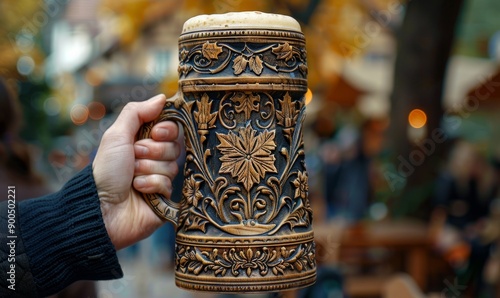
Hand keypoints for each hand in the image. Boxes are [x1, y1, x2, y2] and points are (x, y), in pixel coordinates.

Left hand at [92, 94, 179, 249]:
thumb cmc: (105, 171)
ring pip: (172, 166)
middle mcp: (155, 159)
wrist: (101, 208)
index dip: (167, 130)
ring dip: (147, 169)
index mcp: (144, 142)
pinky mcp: (165, 198)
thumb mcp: (116, 136)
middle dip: (152, 151)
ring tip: (132, 177)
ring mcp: (161, 178)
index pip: (171, 129)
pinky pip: (169, 184)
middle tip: (134, 157)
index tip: (155, 133)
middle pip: (174, 146)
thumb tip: (162, 97)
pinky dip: (150, 185)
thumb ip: (137, 113)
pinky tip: (138, 190)